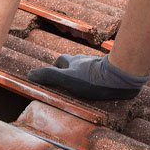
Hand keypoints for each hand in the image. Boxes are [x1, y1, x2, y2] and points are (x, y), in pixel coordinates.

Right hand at [27, 54, 149, 99]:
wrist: (120, 77)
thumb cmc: (92, 79)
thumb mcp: (66, 79)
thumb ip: (48, 76)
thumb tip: (28, 74)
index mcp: (73, 62)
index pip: (60, 61)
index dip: (55, 68)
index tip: (53, 76)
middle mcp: (85, 61)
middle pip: (74, 64)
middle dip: (70, 71)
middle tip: (69, 82)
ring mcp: (98, 65)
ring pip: (88, 68)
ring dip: (85, 75)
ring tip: (85, 87)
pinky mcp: (111, 72)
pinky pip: (102, 74)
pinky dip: (99, 79)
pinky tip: (101, 88)